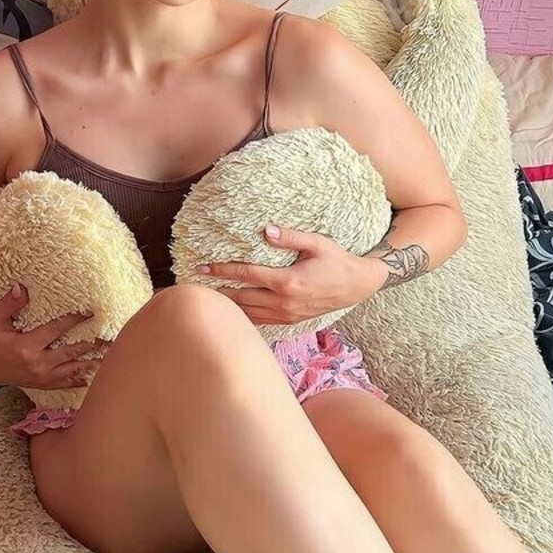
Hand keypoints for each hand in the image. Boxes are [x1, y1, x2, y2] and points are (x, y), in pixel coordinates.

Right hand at [0, 284, 112, 389]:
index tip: (91, 311)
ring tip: (113, 353)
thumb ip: (9, 304)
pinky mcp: (44, 384)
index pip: (56, 330)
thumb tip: (23, 288)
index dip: (75, 319)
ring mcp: (43, 377)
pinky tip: (98, 374)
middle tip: (112, 333)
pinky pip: (68, 383)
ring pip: (74, 369)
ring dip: (94, 361)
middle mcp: (38, 364)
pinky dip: (83, 379)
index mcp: (26, 347)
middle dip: (92, 342)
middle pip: (72, 352)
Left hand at [197, 224, 381, 325]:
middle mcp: (284, 302)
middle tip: (195, 283)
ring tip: (209, 296)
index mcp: (287, 281)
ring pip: (248, 314)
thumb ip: (290, 237)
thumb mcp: (318, 243)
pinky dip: (243, 316)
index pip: (246, 275)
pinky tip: (231, 309)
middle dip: (217, 290)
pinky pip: (260, 321)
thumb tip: (264, 230)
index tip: (202, 266)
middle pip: (241, 298)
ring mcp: (286, 315)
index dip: (222, 269)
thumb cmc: (337, 261)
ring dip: (227, 305)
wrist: (357, 286)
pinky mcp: (289, 321)